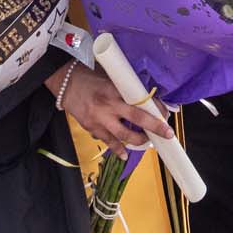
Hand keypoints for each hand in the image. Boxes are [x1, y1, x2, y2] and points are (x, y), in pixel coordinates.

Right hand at [45, 64, 173, 154]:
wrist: (65, 84)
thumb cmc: (90, 77)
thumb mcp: (110, 78)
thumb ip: (124, 88)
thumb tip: (145, 97)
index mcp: (114, 89)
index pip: (140, 100)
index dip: (155, 108)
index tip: (165, 113)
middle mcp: (108, 105)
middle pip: (136, 118)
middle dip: (154, 127)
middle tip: (167, 133)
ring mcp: (100, 119)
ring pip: (124, 135)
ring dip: (138, 140)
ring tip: (148, 143)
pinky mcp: (92, 128)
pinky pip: (108, 142)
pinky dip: (118, 149)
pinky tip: (125, 155)